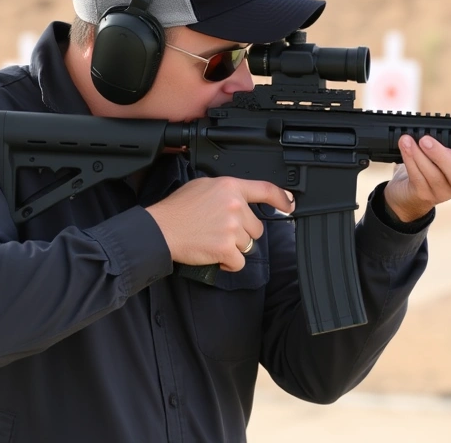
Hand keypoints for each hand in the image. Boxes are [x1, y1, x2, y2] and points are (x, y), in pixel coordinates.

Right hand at [146, 177, 294, 271]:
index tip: (289, 205)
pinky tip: (215, 257)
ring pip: (248, 245)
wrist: (161, 229)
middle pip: (256, 227)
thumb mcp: (203, 186)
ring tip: (213, 242)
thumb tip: (240, 198)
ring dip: (234, 248)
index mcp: (230, 187)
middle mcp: (234, 206)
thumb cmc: (178, 209)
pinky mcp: (226, 248)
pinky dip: (229, 263)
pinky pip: (239, 262)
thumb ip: (226, 191)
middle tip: (220, 231)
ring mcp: (231, 227)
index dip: (281, 198)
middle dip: (242, 233)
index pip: (265, 190)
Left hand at [383, 134, 450, 222]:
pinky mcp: (424, 195)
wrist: (411, 190)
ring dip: (420, 154)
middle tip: (427, 140)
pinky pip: (418, 177)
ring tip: (409, 140)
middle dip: (441, 156)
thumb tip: (445, 125)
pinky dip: (410, 158)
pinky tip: (405, 145)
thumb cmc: (437, 164)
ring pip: (434, 176)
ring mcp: (444, 194)